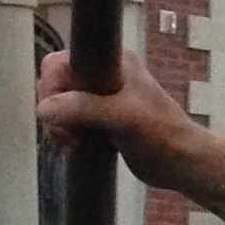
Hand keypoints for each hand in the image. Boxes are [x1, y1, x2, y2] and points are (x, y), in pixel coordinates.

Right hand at [37, 44, 199, 183]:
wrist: (181, 162)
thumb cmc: (160, 133)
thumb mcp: (122, 117)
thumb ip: (83, 108)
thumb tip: (43, 108)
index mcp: (111, 61)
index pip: (60, 62)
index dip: (51, 86)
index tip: (57, 113)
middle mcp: (103, 74)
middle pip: (56, 86)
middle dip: (55, 113)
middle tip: (68, 135)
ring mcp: (101, 98)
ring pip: (60, 107)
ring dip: (59, 128)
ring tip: (74, 144)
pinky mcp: (100, 120)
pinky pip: (70, 123)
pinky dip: (67, 136)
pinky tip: (77, 149)